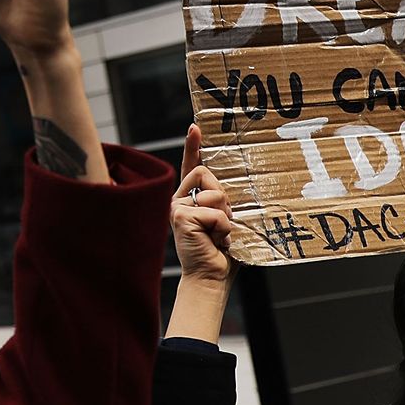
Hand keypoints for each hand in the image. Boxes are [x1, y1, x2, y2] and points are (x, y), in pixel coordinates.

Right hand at [172, 125, 235, 284]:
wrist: (210, 277)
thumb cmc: (220, 252)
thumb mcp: (224, 220)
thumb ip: (222, 203)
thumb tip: (226, 191)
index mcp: (190, 199)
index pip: (191, 167)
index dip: (192, 146)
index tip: (195, 127)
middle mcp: (179, 200)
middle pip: (207, 174)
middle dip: (223, 198)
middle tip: (222, 223)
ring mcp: (177, 207)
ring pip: (213, 193)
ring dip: (225, 216)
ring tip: (219, 234)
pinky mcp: (180, 217)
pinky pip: (214, 212)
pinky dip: (223, 228)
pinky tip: (215, 241)